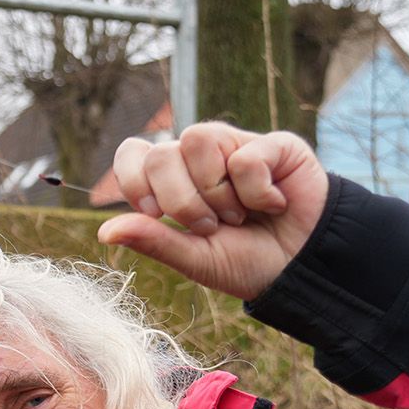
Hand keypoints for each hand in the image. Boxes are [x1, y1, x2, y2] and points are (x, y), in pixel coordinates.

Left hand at [96, 123, 327, 300]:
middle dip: (179, 200)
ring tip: (239, 215)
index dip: (133, 178)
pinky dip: (257, 192)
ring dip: (215, 192)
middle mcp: (200, 158)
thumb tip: (104, 230)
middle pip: (161, 152)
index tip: (152, 211)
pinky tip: (274, 204)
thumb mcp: (194, 259)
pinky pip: (245, 155)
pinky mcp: (275, 145)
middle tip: (208, 227)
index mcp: (174, 180)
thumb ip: (153, 240)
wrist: (303, 269)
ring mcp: (236, 146)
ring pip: (198, 139)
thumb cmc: (247, 262)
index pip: (134, 153)